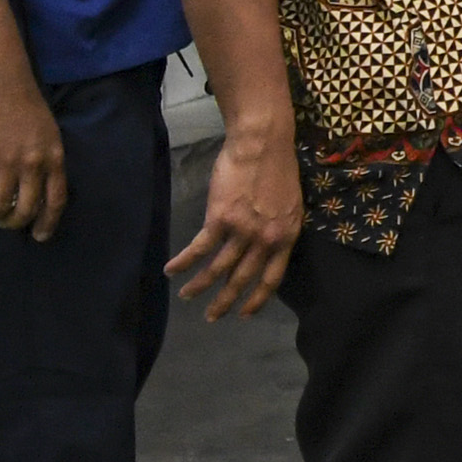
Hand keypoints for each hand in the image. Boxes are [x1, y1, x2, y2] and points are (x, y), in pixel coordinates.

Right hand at [0, 72, 67, 240]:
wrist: (3, 86)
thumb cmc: (28, 109)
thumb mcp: (50, 136)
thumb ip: (47, 161)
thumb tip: (41, 189)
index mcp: (53, 160)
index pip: (55, 200)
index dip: (48, 222)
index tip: (40, 236)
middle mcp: (32, 165)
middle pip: (26, 208)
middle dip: (14, 223)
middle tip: (6, 224)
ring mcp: (6, 162)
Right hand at [166, 125, 302, 318]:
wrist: (263, 144)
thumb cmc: (277, 168)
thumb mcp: (290, 205)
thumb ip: (278, 229)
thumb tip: (265, 247)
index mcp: (287, 237)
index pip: (273, 277)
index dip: (257, 298)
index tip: (245, 313)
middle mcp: (266, 239)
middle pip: (243, 279)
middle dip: (225, 302)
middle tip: (212, 318)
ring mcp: (243, 231)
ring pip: (218, 269)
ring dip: (200, 286)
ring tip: (186, 297)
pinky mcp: (220, 219)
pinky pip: (199, 249)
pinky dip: (184, 262)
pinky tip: (171, 270)